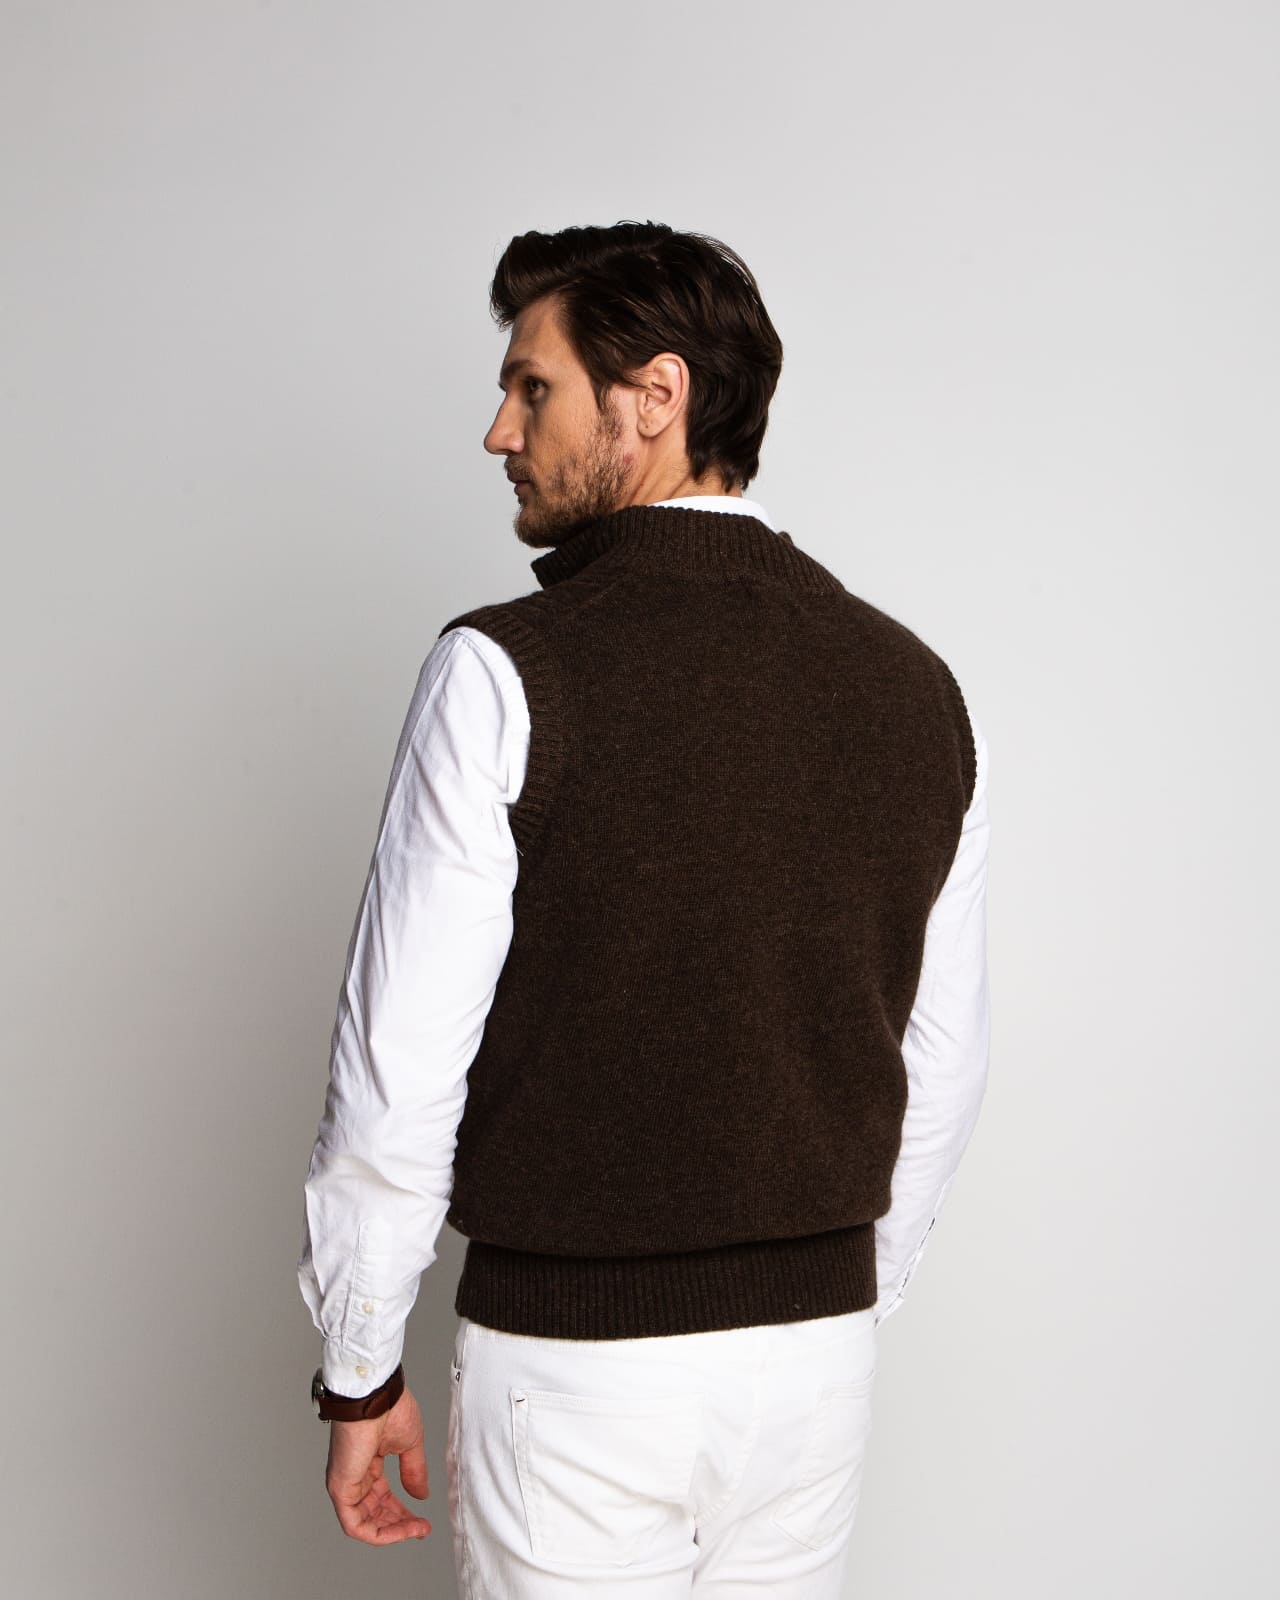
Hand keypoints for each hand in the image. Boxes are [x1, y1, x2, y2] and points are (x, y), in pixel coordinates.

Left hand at [324, 1385, 431, 1544]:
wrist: (374, 1394)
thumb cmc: (388, 1406)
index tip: (422, 1521)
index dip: (403, 1512)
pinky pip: (355, 1524)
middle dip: (400, 1524)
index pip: (383, 1497)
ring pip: (365, 1524)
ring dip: (393, 1531)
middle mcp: (354, 1475)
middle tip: (421, 1528)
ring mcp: (344, 1483)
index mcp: (368, 1463)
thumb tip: (420, 1495)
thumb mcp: (409, 1444)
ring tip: (416, 1530)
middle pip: (374, 1513)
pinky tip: (399, 1530)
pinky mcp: (340, 1489)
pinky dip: (378, 1533)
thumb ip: (413, 1471)